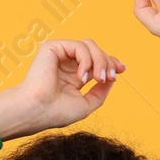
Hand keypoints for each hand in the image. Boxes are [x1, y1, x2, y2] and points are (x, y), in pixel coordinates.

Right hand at [0, 38, 124, 141]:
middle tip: (110, 77)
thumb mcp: (86, 104)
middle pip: (96, 51)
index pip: (96, 62)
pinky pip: (79, 46)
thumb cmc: (56, 112)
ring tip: (98, 78)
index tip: (122, 70)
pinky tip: (82, 76)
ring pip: (90, 46)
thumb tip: (112, 79)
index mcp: (73, 76)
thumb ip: (100, 92)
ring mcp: (60, 55)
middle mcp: (67, 64)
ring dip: (100, 61)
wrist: (37, 111)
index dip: (110, 63)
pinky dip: (86, 60)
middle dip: (108, 62)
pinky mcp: (53, 47)